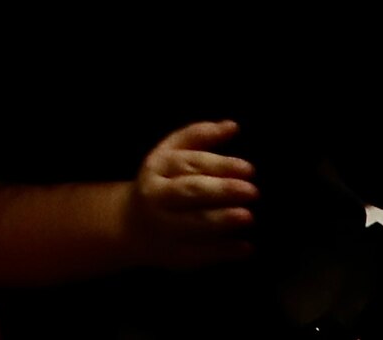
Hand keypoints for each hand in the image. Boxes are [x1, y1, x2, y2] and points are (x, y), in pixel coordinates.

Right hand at [120, 120, 253, 266]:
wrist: (130, 224)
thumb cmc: (162, 182)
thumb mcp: (170, 154)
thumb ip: (199, 136)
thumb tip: (233, 126)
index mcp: (158, 168)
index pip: (189, 163)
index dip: (220, 165)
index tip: (249, 169)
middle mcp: (158, 197)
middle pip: (190, 192)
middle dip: (222, 191)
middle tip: (252, 191)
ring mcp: (165, 228)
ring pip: (194, 224)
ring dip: (222, 220)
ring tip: (248, 217)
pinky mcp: (175, 255)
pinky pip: (201, 254)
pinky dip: (224, 251)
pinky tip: (246, 248)